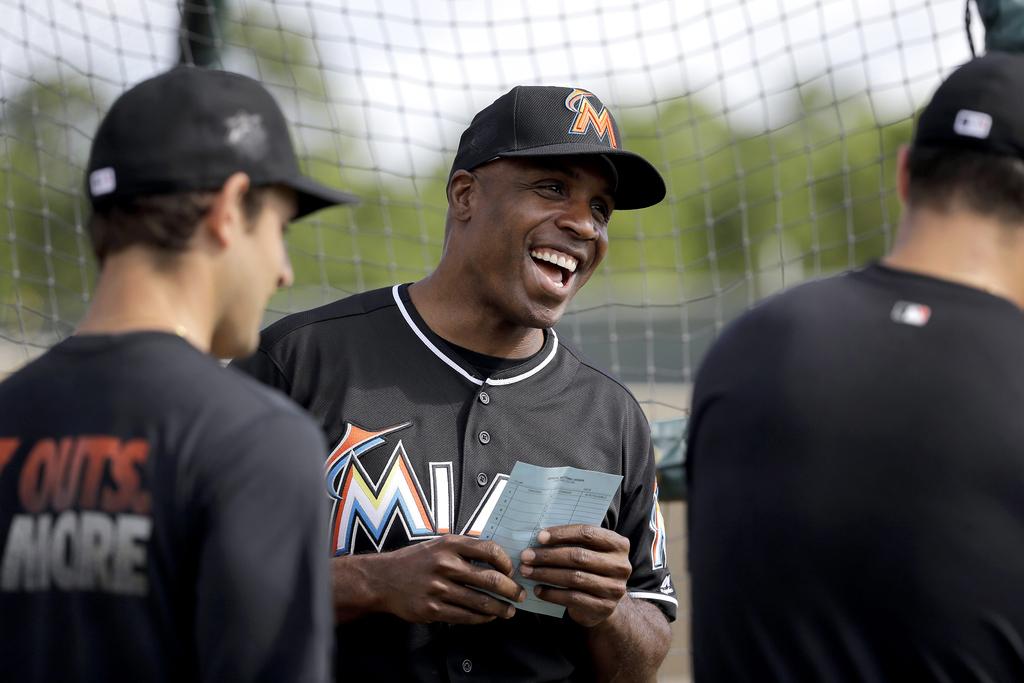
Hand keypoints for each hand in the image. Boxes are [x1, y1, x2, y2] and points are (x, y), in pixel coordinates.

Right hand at [359, 535, 525, 624]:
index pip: (489, 550)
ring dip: (500, 608)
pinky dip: (482, 618)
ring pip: (480, 601)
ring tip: (509, 610)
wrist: (382, 579)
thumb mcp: (439, 544)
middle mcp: (445, 565)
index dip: (506, 561)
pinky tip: (488, 617)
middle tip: (520, 595)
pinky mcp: (432, 609)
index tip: (511, 570)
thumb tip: (497, 558)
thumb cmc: (415, 561)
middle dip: (511, 589)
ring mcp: (438, 589)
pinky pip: (465, 616)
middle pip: (490, 579)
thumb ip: (465, 548)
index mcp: (449, 544)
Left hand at [518, 524, 630, 627]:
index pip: (588, 533)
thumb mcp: (590, 551)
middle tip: (526, 555)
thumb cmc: (591, 569)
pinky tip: (538, 590)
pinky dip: (552, 593)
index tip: (539, 537)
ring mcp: (614, 588)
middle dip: (548, 555)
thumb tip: (540, 535)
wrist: (605, 603)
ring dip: (546, 574)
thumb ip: (574, 541)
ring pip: (574, 578)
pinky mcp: (604, 607)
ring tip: (527, 571)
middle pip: (579, 556)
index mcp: (618, 544)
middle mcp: (620, 566)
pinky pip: (573, 598)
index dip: (562, 534)